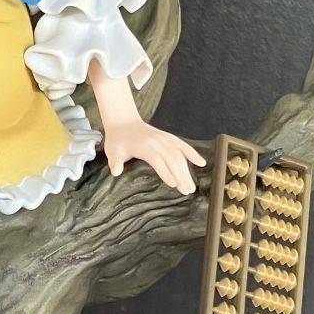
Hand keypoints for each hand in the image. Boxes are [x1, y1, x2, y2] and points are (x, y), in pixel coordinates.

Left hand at [89, 67, 205, 194]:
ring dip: (187, 170)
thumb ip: (115, 162)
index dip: (166, 172)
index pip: (158, 161)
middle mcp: (158, 142)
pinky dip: (193, 154)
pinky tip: (201, 163)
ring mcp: (165, 139)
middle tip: (187, 191)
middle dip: (181, 176)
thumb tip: (116, 172)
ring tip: (191, 186)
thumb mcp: (112, 151)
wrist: (123, 122)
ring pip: (180, 155)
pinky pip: (183, 146)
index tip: (174, 185)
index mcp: (145, 147)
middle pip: (173, 159)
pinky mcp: (168, 138)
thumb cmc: (117, 139)